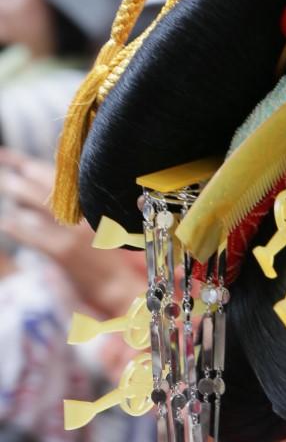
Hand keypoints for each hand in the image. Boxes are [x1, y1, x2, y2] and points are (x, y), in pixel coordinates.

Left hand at [0, 146, 143, 316]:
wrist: (118, 286)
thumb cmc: (109, 254)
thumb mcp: (100, 222)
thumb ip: (79, 204)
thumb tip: (48, 186)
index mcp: (94, 202)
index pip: (57, 174)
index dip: (27, 162)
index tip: (6, 156)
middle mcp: (83, 213)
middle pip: (42, 185)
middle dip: (18, 178)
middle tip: (5, 177)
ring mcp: (70, 232)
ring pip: (33, 204)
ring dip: (16, 196)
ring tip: (6, 188)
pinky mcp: (61, 251)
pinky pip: (29, 233)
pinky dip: (15, 226)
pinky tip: (5, 222)